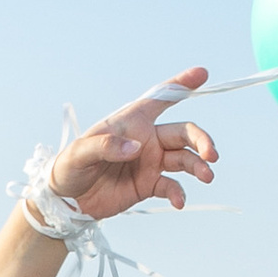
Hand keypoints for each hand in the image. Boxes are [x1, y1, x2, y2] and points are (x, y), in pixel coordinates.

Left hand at [48, 70, 218, 220]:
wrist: (66, 201)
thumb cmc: (69, 168)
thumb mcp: (80, 153)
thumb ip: (106, 146)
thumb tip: (136, 147)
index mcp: (131, 122)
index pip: (160, 99)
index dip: (181, 85)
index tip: (202, 74)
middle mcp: (146, 139)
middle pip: (184, 132)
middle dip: (202, 140)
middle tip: (211, 155)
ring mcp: (150, 162)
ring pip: (184, 158)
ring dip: (199, 166)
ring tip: (207, 176)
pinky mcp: (149, 185)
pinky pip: (172, 186)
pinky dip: (179, 193)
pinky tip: (179, 202)